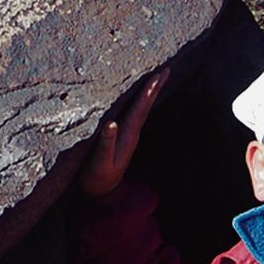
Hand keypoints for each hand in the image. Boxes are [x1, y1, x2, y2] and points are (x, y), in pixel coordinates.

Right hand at [77, 68, 166, 198]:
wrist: (102, 193)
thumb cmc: (98, 177)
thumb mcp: (100, 162)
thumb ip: (106, 143)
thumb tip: (111, 124)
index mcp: (127, 135)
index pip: (140, 109)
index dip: (148, 92)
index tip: (157, 75)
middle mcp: (131, 133)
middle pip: (145, 106)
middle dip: (154, 88)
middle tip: (165, 70)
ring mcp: (128, 135)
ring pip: (141, 109)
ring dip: (149, 93)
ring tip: (155, 77)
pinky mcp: (122, 137)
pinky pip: (133, 113)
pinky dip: (138, 101)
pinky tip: (138, 96)